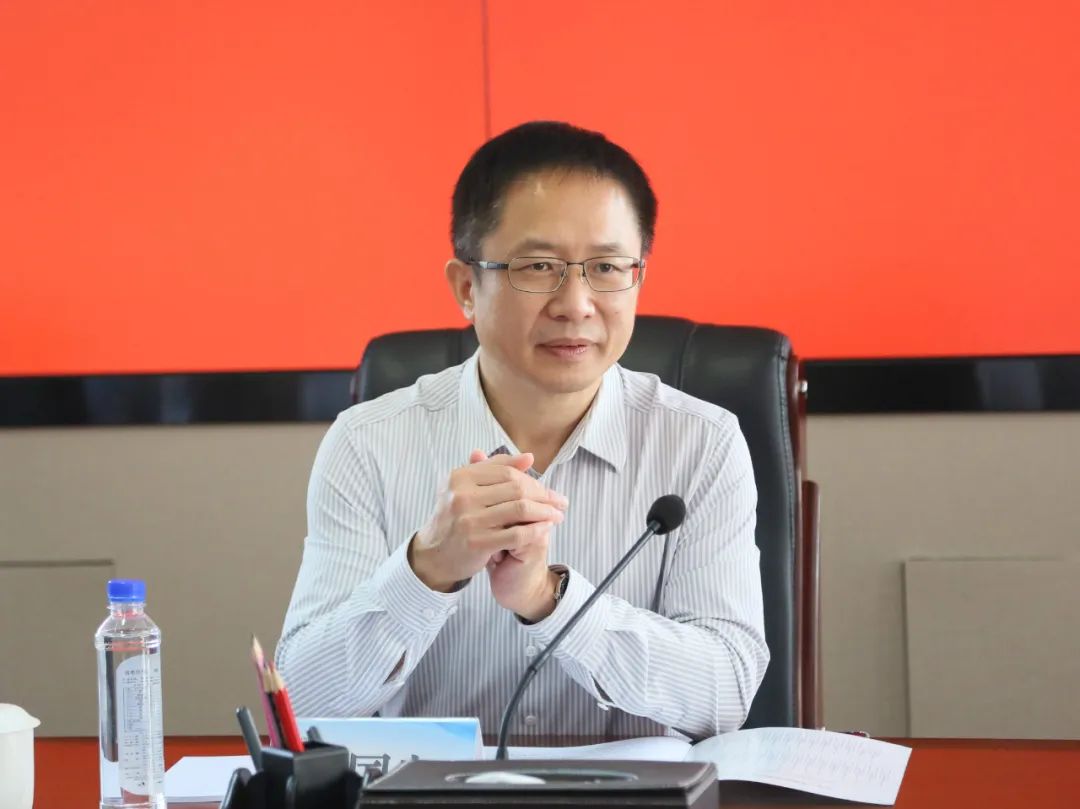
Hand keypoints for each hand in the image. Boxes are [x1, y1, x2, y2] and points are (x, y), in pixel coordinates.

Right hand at [465, 452, 562, 621]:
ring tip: (558, 516)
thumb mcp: (467, 489)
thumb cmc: (456, 518)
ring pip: (520, 510)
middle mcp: (462, 496)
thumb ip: (496, 470)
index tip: (549, 490)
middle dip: (544, 495)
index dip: (532, 480)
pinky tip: (546, 529)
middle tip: (560, 503)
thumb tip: (529, 458)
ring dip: (545, 512)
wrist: (434, 555)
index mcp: (459, 477)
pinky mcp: (477, 543)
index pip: (507, 472)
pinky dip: (536, 530)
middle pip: (517, 489)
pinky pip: (517, 534)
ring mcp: (469, 519)